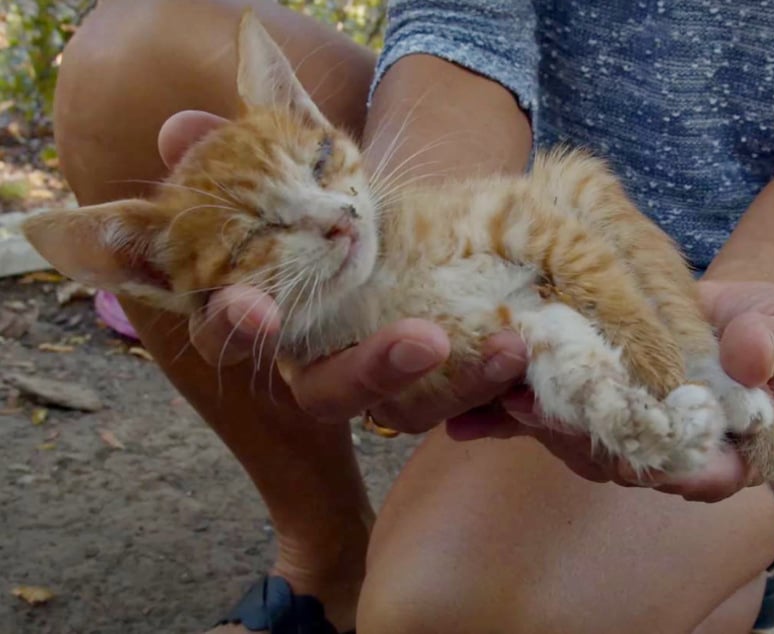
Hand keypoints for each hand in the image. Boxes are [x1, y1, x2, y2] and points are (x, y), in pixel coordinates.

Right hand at [159, 110, 528, 430]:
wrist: (398, 226)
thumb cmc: (326, 202)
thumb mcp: (288, 168)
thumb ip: (236, 151)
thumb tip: (181, 129)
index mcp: (268, 319)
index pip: (233, 335)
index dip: (237, 328)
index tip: (258, 312)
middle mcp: (319, 365)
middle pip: (332, 394)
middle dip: (373, 371)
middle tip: (423, 338)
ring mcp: (381, 384)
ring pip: (409, 410)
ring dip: (460, 385)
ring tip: (509, 344)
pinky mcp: (433, 389)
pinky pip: (463, 405)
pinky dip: (492, 392)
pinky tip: (523, 359)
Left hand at [447, 279, 773, 501]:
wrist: (731, 307)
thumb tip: (746, 355)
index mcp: (724, 454)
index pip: (700, 477)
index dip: (670, 469)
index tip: (639, 449)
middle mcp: (662, 453)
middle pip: (620, 461)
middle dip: (576, 438)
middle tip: (537, 408)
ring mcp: (617, 431)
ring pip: (572, 441)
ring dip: (533, 422)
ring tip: (496, 391)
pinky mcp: (581, 405)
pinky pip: (542, 417)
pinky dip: (503, 416)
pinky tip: (464, 412)